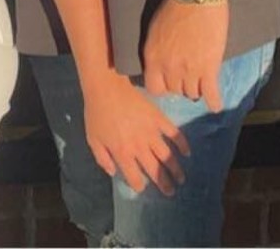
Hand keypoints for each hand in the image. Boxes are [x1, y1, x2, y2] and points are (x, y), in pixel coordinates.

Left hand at [82, 70, 190, 194]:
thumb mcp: (92, 139)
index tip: (142, 187)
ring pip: (167, 156)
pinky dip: (182, 144)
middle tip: (171, 192)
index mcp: (123, 153)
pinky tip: (187, 152)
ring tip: (181, 178)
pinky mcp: (158, 118)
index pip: (135, 177)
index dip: (139, 186)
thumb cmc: (97, 113)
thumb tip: (114, 172)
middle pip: (155, 170)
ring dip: (176, 169)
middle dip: (164, 184)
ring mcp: (151, 132)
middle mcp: (139, 147)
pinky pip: (174, 133)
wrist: (106, 87)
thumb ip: (102, 158)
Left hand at [143, 0, 228, 111]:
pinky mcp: (209, 69)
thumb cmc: (176, 5)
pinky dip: (214, 102)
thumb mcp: (156, 29)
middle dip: (181, 85)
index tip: (169, 82)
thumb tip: (162, 63)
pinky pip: (211, 95)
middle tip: (189, 78)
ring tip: (202, 85)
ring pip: (192, 93)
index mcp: (152, 56)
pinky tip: (216, 104)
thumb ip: (158, 50)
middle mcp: (168, 67)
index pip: (154, 87)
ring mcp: (189, 70)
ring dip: (197, 90)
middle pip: (175, 90)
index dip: (163, 87)